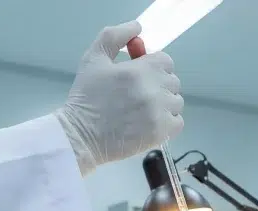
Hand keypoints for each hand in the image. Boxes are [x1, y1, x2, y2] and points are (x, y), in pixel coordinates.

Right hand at [54, 21, 183, 175]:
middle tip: (137, 93)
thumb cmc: (87, 96)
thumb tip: (137, 28)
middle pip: (173, 81)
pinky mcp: (161, 133)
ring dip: (164, 103)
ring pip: (176, 102)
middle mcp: (154, 90)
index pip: (165, 61)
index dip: (153, 66)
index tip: (139, 75)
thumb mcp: (94, 59)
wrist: (80, 135)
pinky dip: (167, 122)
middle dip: (158, 84)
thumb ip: (114, 37)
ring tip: (142, 109)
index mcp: (141, 70)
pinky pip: (178, 122)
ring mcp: (160, 113)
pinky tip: (149, 122)